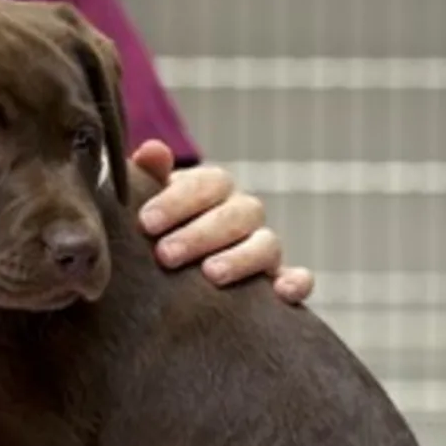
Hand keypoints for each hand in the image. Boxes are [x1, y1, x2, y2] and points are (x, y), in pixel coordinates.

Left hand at [130, 140, 314, 304]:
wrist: (170, 271)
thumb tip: (152, 152)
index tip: (146, 222)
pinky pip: (298, 278)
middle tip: (165, 255)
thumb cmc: (157, 230)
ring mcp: (263, 246)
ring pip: (268, 243)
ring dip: (241, 258)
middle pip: (239, 213)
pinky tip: (282, 293)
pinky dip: (296, 282)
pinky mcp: (278, 280)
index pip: (208, 183)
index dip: (178, 200)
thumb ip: (150, 177)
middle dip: (201, 234)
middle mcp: (243, 214)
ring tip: (211, 275)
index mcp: (214, 189)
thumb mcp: (148, 203)